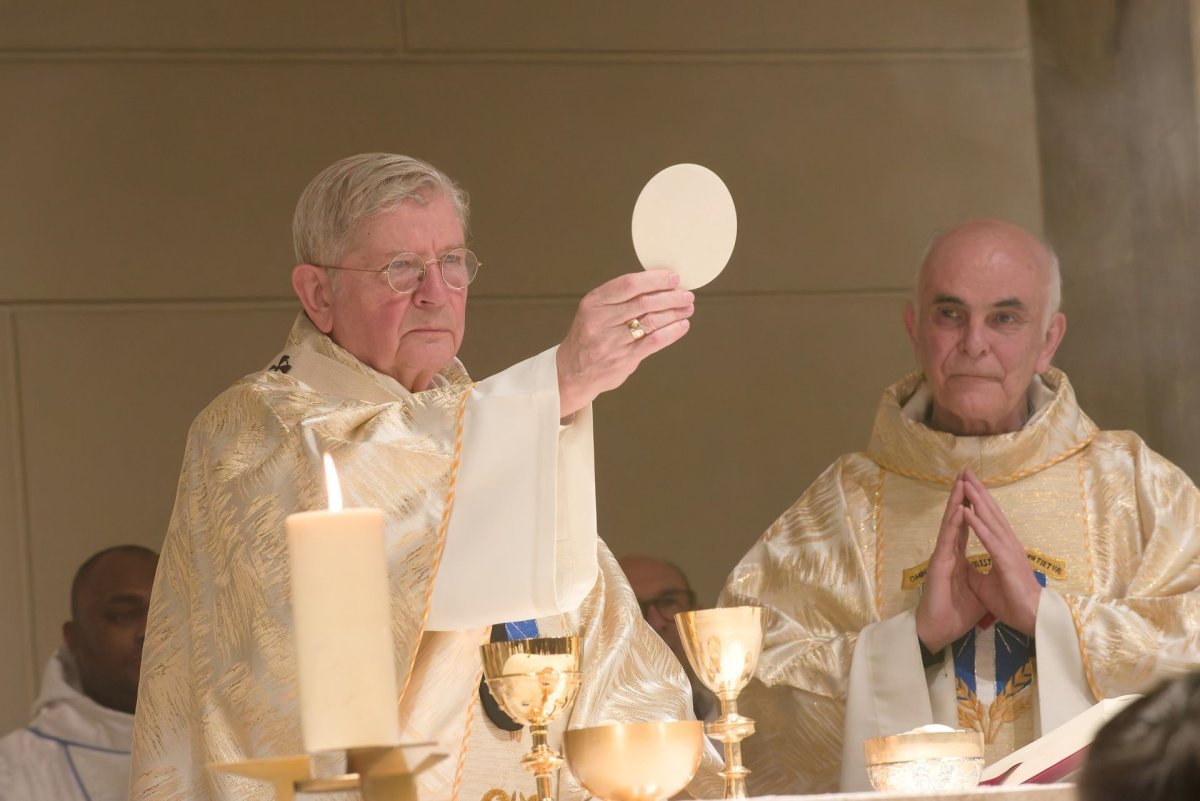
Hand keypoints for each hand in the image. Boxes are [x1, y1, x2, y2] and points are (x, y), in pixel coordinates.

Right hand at [556, 270, 693, 416]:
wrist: (571, 372)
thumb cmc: (589, 337)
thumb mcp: (594, 311)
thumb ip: (620, 299)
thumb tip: (658, 285)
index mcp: (594, 303)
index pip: (628, 284)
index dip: (655, 279)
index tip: (673, 277)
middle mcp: (601, 321)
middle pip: (644, 302)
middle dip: (671, 296)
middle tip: (686, 294)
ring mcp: (612, 342)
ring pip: (652, 321)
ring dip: (675, 313)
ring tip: (687, 308)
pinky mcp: (623, 359)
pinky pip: (654, 342)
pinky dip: (672, 332)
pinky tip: (682, 325)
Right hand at [916, 476, 986, 652]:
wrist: (938, 631)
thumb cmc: (955, 614)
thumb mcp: (976, 592)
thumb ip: (980, 576)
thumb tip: (992, 571)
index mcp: (956, 557)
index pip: (965, 527)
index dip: (970, 507)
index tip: (975, 487)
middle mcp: (948, 552)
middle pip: (956, 519)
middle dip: (962, 495)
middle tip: (966, 472)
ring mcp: (942, 557)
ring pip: (950, 524)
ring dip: (956, 502)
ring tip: (962, 481)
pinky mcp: (939, 566)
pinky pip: (948, 541)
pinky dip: (954, 523)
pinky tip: (959, 508)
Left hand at [960, 469, 1041, 635]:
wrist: (1031, 619)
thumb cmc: (1012, 602)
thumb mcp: (985, 584)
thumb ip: (975, 571)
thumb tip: (964, 565)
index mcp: (1003, 547)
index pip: (988, 518)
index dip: (977, 501)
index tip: (966, 484)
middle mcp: (1007, 543)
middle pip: (990, 511)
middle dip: (977, 490)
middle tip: (965, 470)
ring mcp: (1008, 550)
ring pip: (989, 519)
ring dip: (976, 499)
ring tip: (964, 482)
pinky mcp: (1006, 560)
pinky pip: (988, 539)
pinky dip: (977, 524)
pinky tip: (966, 510)